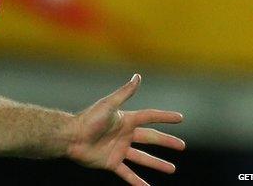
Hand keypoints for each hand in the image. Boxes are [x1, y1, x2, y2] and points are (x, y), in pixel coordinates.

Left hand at [67, 74, 185, 185]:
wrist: (71, 137)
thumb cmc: (88, 119)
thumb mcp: (109, 105)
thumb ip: (124, 93)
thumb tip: (138, 76)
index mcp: (125, 120)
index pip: (149, 117)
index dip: (164, 117)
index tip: (180, 118)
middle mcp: (124, 135)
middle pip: (150, 138)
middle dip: (166, 141)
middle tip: (182, 145)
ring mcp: (119, 149)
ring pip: (143, 158)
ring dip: (157, 163)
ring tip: (172, 169)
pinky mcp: (112, 162)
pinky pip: (128, 174)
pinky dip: (137, 182)